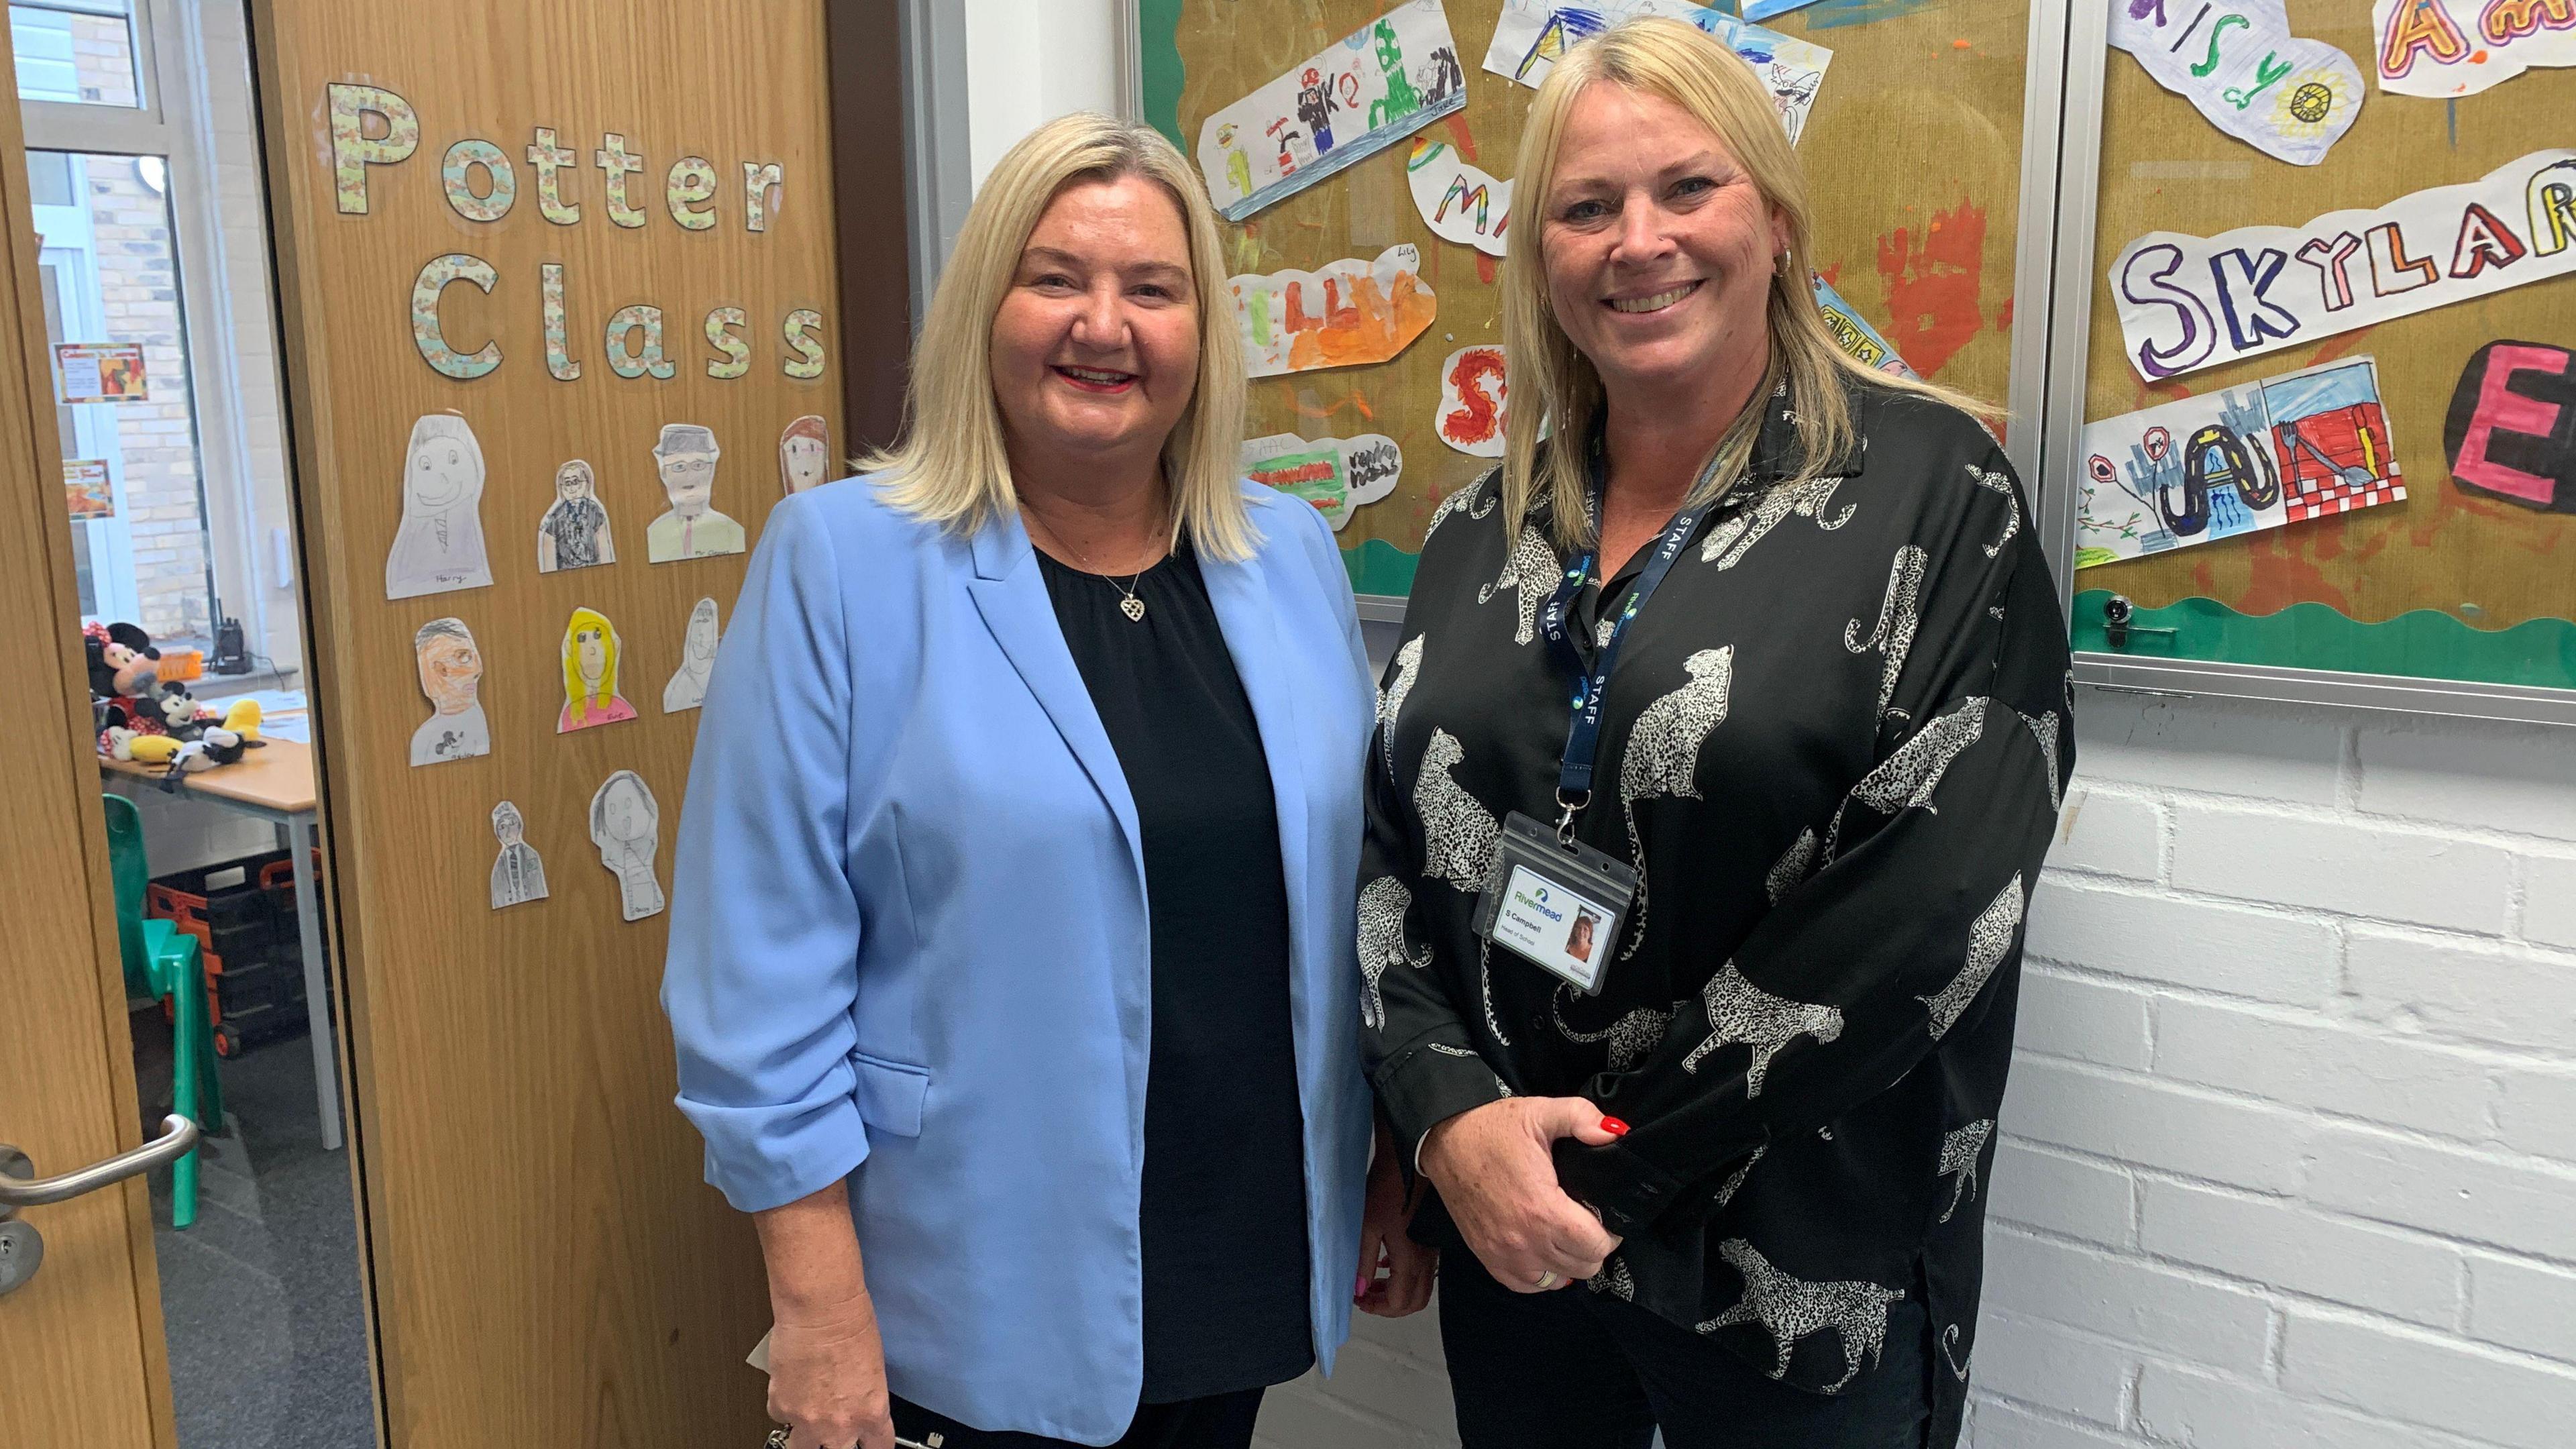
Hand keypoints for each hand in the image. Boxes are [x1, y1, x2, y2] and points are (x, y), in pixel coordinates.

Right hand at [766, 1291, 894, 1448]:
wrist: (819, 1309)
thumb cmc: (851, 1324)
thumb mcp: (874, 1369)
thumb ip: (864, 1397)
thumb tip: (854, 1404)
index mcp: (871, 1413)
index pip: (879, 1447)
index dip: (873, 1445)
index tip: (868, 1443)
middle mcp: (840, 1424)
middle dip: (836, 1441)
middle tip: (832, 1425)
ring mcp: (807, 1420)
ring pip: (802, 1447)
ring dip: (806, 1433)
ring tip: (808, 1413)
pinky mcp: (780, 1407)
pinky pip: (782, 1418)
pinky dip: (785, 1407)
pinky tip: (792, 1386)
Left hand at [1356, 1116, 1435, 1317]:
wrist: (1410, 1160)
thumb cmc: (1387, 1189)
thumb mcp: (1368, 1226)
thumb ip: (1364, 1261)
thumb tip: (1359, 1290)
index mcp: (1410, 1260)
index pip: (1399, 1303)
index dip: (1377, 1308)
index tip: (1359, 1301)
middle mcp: (1426, 1260)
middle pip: (1414, 1301)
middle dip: (1389, 1306)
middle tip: (1366, 1296)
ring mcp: (1432, 1250)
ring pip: (1421, 1287)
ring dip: (1398, 1291)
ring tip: (1374, 1281)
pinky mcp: (1431, 1238)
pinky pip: (1424, 1270)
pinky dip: (1405, 1275)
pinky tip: (1388, 1261)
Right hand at [1418, 1097, 1623, 1292]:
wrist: (1444, 1138)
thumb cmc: (1491, 1128)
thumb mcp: (1541, 1112)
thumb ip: (1583, 1118)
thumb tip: (1615, 1134)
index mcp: (1542, 1209)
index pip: (1596, 1246)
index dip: (1611, 1233)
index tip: (1606, 1216)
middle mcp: (1523, 1241)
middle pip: (1583, 1267)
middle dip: (1594, 1246)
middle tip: (1590, 1221)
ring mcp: (1503, 1253)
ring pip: (1558, 1281)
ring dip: (1569, 1262)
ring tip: (1568, 1235)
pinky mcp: (1486, 1257)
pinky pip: (1527, 1286)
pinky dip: (1542, 1275)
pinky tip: (1545, 1252)